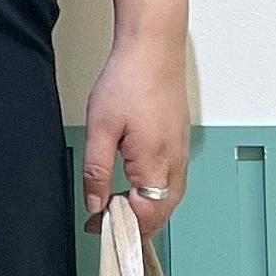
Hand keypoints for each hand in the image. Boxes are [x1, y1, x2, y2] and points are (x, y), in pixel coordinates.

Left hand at [81, 34, 189, 236]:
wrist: (154, 47)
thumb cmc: (130, 79)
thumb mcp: (100, 129)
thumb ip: (96, 172)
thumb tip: (95, 202)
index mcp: (155, 162)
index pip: (144, 216)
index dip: (120, 227)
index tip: (98, 226)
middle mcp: (175, 161)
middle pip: (161, 214)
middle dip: (135, 226)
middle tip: (106, 224)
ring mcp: (181, 152)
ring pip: (169, 199)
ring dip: (147, 212)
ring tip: (118, 210)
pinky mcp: (180, 142)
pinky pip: (172, 181)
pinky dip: (156, 194)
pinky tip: (137, 189)